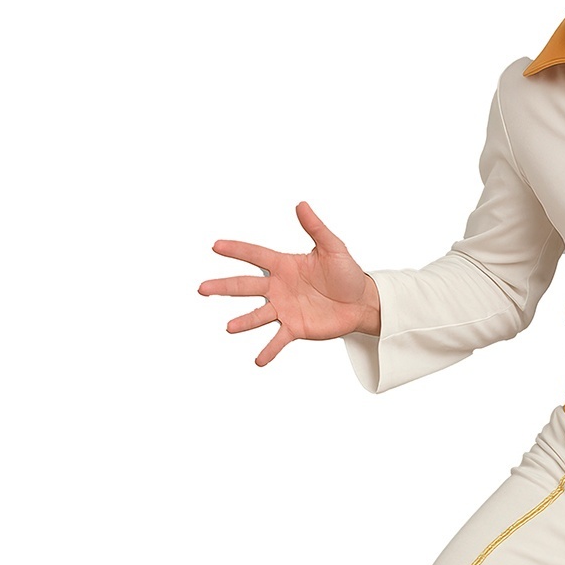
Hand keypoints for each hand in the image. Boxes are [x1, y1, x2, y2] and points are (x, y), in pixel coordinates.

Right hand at [199, 200, 377, 365]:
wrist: (362, 302)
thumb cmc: (347, 274)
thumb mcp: (334, 248)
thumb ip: (316, 228)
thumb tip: (301, 204)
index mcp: (284, 265)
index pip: (255, 255)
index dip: (237, 250)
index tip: (216, 246)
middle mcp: (279, 287)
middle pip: (246, 286)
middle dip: (223, 287)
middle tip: (202, 289)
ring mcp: (285, 308)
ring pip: (258, 315)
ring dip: (244, 322)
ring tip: (230, 327)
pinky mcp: (296, 327)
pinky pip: (278, 339)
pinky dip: (268, 350)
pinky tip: (258, 361)